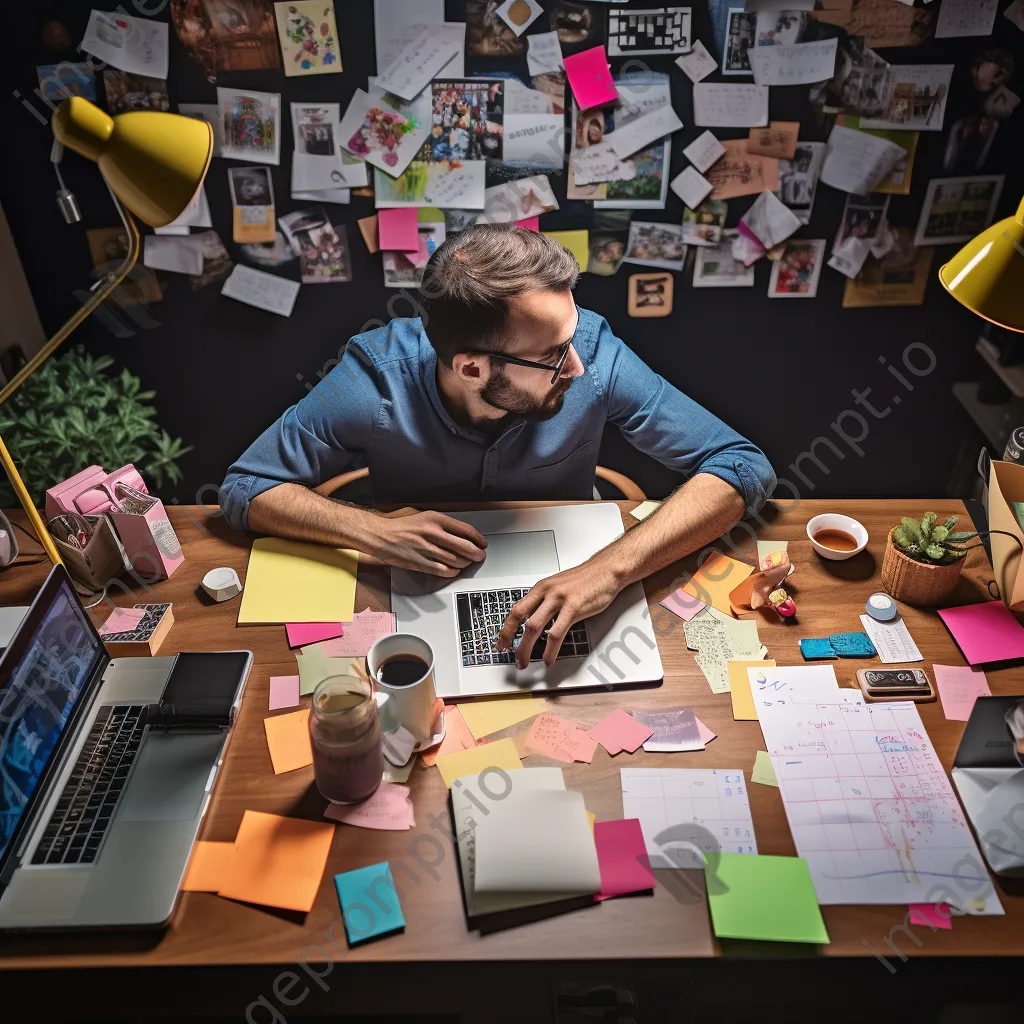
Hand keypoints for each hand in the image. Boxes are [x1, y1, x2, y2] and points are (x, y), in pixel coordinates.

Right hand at [370, 510, 486, 576]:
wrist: (380, 535)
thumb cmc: (401, 526)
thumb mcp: (424, 516)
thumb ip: (442, 523)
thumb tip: (462, 533)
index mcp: (435, 519)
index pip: (465, 529)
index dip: (478, 538)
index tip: (482, 543)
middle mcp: (431, 533)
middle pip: (463, 546)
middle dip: (476, 553)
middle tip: (480, 556)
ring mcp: (425, 548)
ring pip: (454, 560)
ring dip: (465, 564)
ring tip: (467, 564)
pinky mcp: (418, 562)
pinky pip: (441, 570)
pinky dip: (452, 572)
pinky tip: (454, 571)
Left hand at [496, 559, 622, 668]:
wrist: (606, 570)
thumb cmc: (585, 579)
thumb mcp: (558, 586)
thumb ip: (544, 601)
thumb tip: (533, 617)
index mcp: (540, 588)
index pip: (515, 609)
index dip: (506, 628)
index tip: (502, 642)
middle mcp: (546, 593)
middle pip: (520, 618)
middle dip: (511, 639)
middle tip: (511, 655)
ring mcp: (559, 600)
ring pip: (533, 627)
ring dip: (526, 648)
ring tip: (526, 662)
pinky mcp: (573, 608)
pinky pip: (556, 633)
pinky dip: (550, 650)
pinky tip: (548, 658)